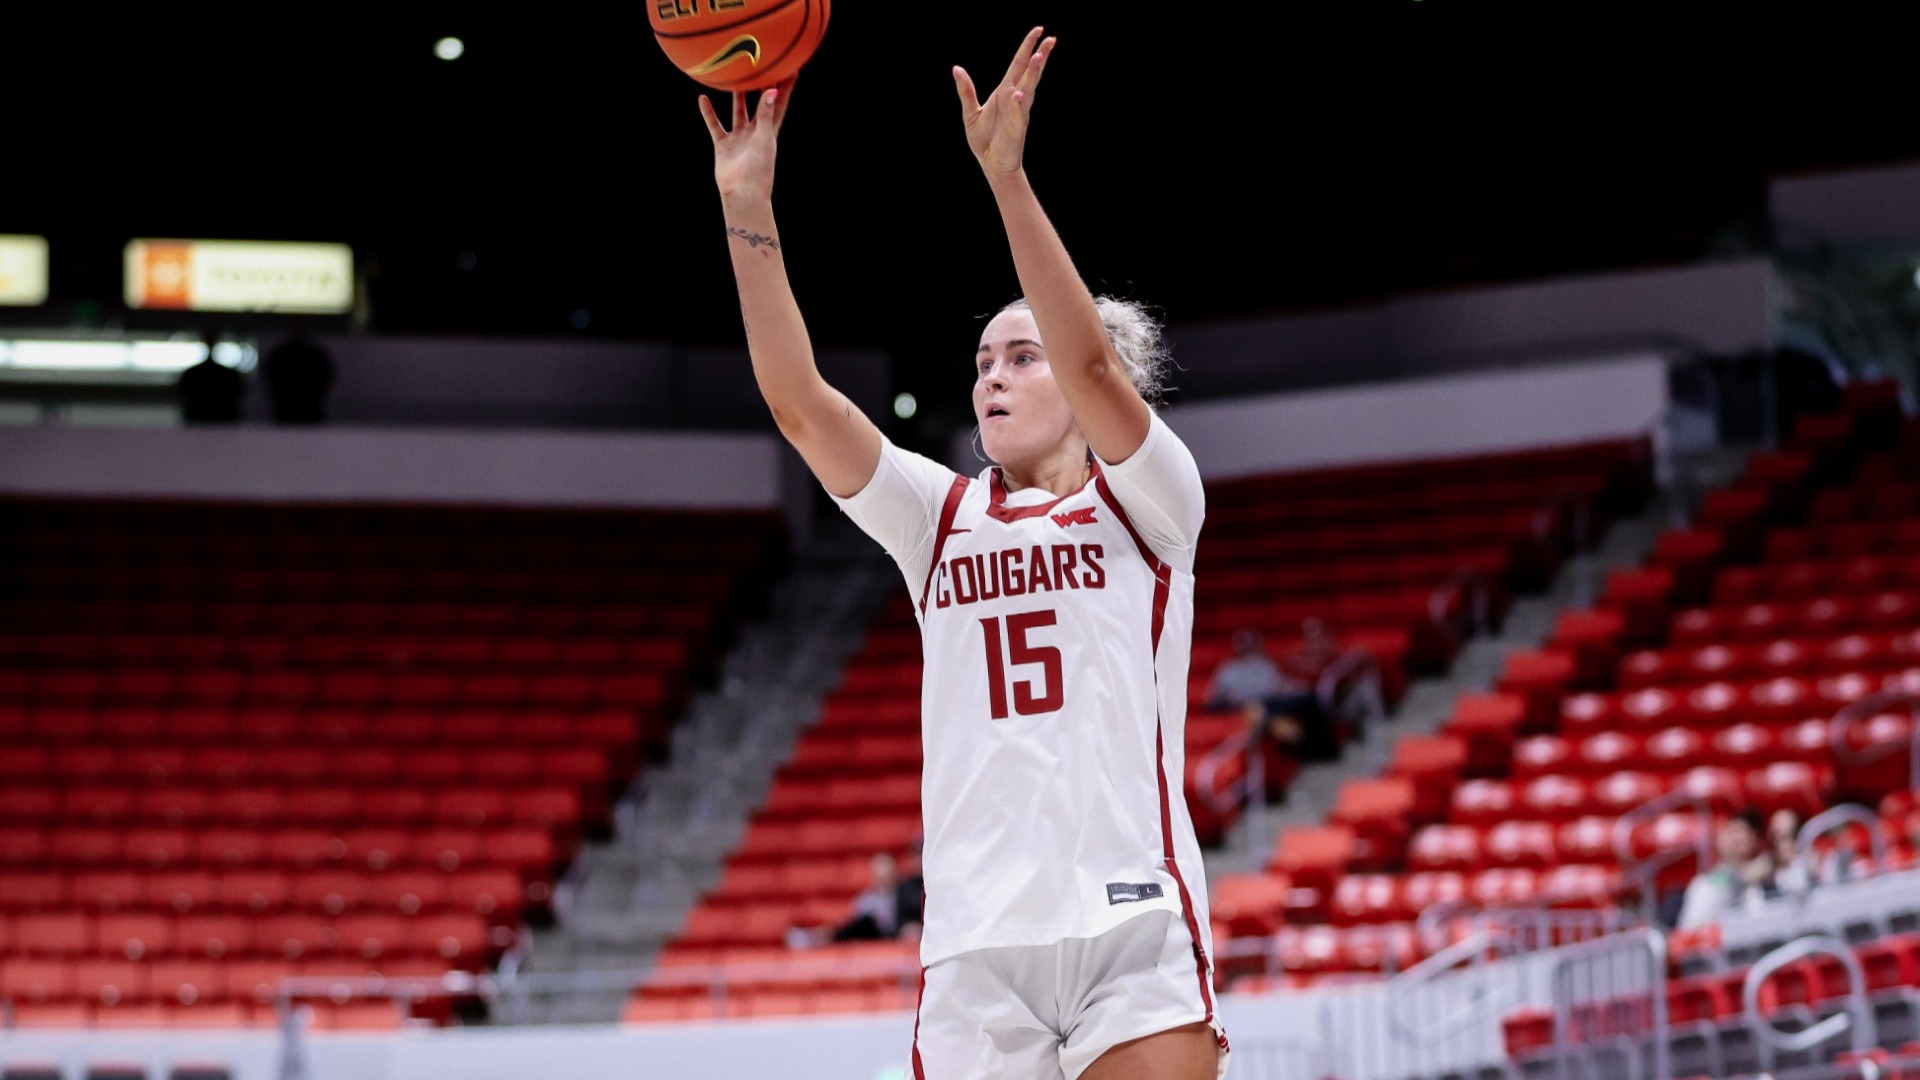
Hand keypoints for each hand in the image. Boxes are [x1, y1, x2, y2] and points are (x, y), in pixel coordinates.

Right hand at [699, 78, 795, 205]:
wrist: (742, 193)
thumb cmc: (759, 170)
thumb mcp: (764, 138)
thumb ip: (766, 114)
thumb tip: (772, 90)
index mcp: (770, 130)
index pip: (779, 103)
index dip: (786, 86)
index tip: (791, 67)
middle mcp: (755, 132)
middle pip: (759, 103)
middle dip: (761, 86)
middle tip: (760, 64)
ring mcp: (739, 138)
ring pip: (737, 111)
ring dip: (736, 96)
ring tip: (732, 75)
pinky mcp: (724, 145)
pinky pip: (715, 124)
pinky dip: (708, 112)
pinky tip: (702, 98)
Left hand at [953, 27, 1053, 178]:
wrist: (990, 164)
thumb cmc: (984, 140)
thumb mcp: (970, 111)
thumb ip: (965, 90)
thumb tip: (956, 68)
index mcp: (1005, 91)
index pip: (1019, 63)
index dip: (1028, 46)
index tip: (1039, 30)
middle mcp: (1015, 98)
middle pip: (1030, 72)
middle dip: (1040, 55)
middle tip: (1051, 39)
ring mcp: (1018, 112)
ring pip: (1029, 88)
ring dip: (1034, 73)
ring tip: (1040, 57)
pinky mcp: (1016, 128)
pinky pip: (1019, 114)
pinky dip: (1020, 104)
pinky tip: (1021, 94)